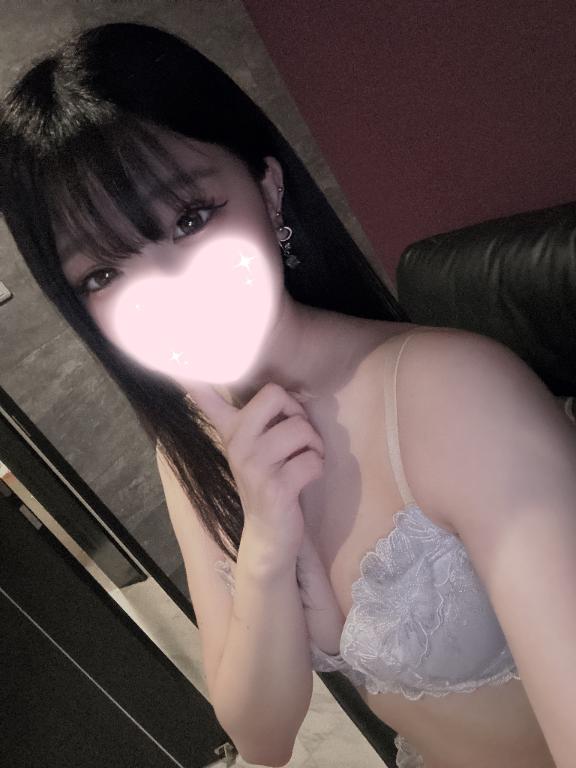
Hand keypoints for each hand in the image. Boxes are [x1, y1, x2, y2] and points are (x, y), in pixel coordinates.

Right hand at [186, 381, 326, 564]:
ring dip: (314, 444)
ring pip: (301, 428)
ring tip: (305, 459)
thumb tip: (271, 388)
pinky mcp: (276, 489)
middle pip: (276, 394)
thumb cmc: (270, 479)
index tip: (176, 353)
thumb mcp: (256, 444)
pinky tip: (305, 478)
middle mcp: (237, 445)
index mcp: (232, 430)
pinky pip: (312, 460)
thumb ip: (259, 414)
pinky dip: (318, 467)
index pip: (206, 397)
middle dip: (298, 412)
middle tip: (296, 435)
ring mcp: (254, 467)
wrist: (270, 533)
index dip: (195, 375)